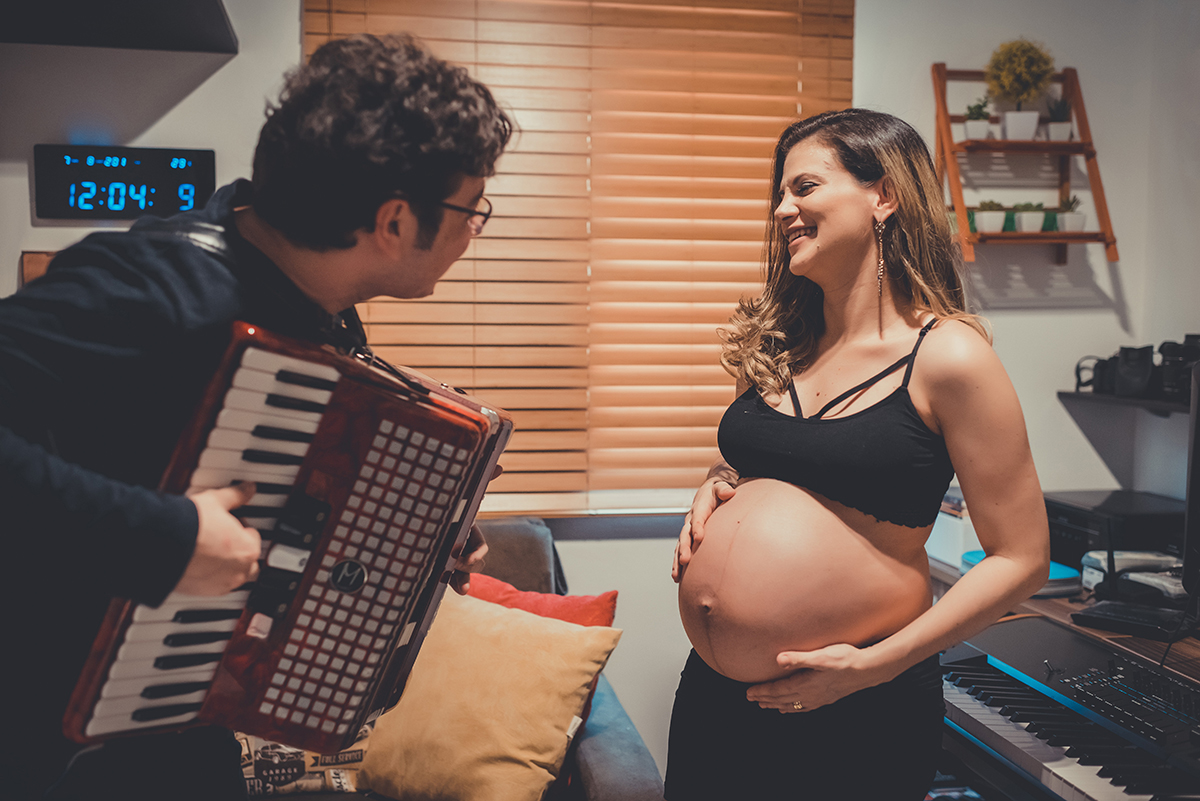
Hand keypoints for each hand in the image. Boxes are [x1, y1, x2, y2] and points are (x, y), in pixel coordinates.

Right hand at [176, 482, 261, 595]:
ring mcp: (221, 585)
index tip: (229, 524)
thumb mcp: (216, 501)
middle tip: (223, 541)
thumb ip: (236, 496)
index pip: (254, 539)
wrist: (162, 545)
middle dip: (239, 552)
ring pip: (232, 578)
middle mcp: (239, 571)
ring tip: (209, 553)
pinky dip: (209, 579)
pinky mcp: (201, 593)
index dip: (241, 528)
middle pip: (248, 563)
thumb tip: (248, 488)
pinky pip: (213, 588)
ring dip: (226, 568)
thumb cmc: (190, 525)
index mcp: (248, 549)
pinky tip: (197, 566)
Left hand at [448, 463, 502, 594]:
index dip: (477, 553)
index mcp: (468, 531)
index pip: (480, 547)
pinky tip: (451, 588)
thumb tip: (501, 467)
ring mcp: (451, 556)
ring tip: (462, 589)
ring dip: (463, 580)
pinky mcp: (439, 561)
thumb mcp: (459, 493)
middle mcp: (462, 546)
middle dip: (469, 568)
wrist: (419, 509)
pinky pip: (448, 576)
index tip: (467, 558)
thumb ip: (480, 481)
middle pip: (474, 563)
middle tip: (454, 564)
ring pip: (463, 573)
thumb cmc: (444, 500)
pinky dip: (451, 583)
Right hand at [672, 477, 735, 582]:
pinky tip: (678, 578)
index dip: (697, 527)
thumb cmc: (717, 491)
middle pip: (685, 535)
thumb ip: (724, 489)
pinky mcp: (689, 539)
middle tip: (685, 560)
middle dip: (684, 548)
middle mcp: (690, 520)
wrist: (708, 493)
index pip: (698, 518)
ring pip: (680, 546)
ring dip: (677, 561)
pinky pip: (681, 552)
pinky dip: (678, 564)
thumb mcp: (720, 486)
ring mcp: (688, 530)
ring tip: (676, 575)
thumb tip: (730, 492)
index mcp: (699, 508)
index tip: (699, 537)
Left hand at [745, 643, 884, 712]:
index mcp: (806, 683)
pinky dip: (793, 708)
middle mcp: (810, 694)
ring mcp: (819, 698)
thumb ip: (799, 658)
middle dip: (765, 699)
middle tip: (751, 699)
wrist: (868, 669)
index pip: (778, 690)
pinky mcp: (827, 698)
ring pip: (792, 705)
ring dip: (777, 705)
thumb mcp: (821, 655)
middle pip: (782, 699)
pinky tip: (790, 708)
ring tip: (765, 706)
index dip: (762, 692)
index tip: (749, 693)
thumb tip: (778, 660)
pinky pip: (805, 707)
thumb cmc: (846, 659)